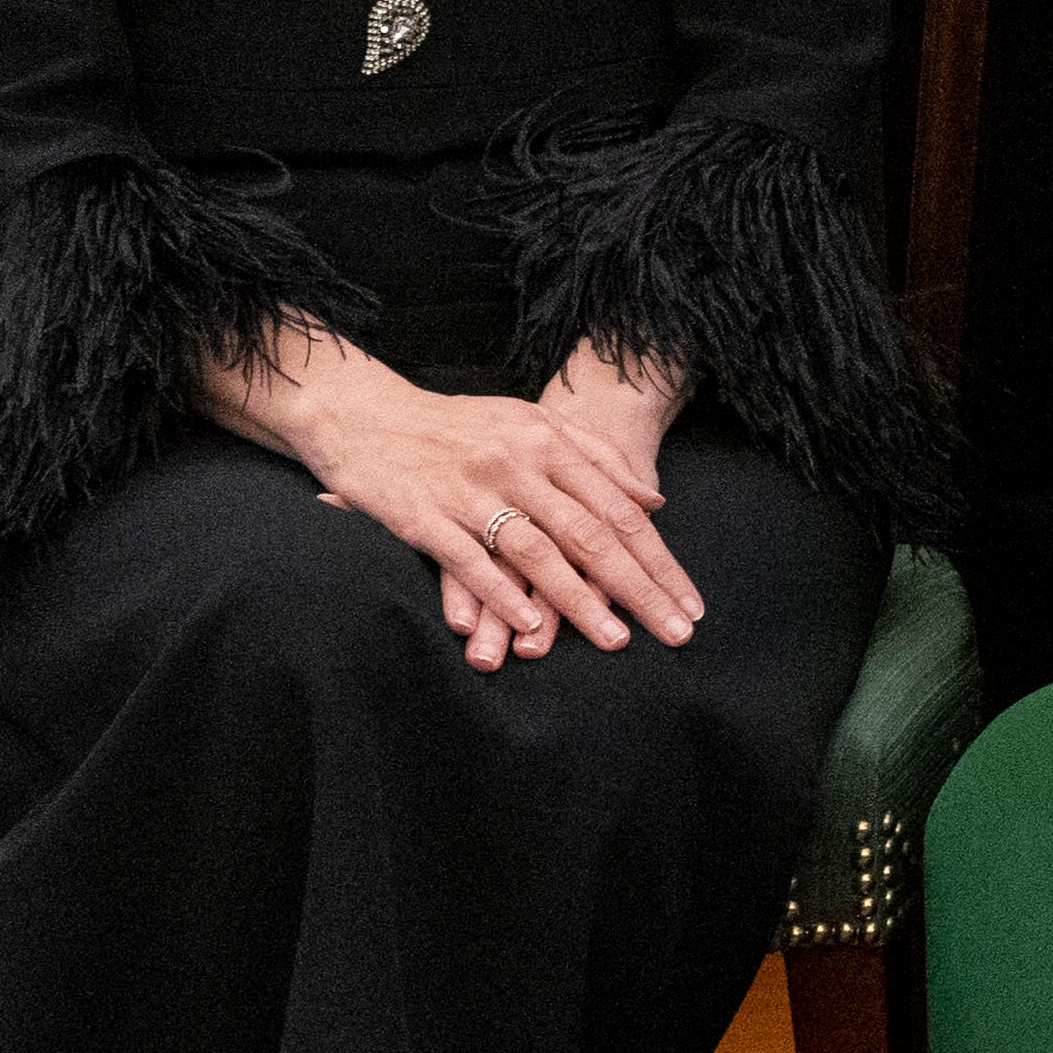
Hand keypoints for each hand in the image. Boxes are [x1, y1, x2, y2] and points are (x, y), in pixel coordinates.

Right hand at [225, 327, 701, 665]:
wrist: (363, 412)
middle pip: (589, 534)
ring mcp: (469, 490)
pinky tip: (528, 625)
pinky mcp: (422, 515)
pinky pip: (468, 560)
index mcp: (548, 440)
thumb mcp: (531, 422)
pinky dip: (499, 593)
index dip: (658, 559)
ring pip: (536, 552)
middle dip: (637, 588)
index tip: (689, 601)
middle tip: (675, 633)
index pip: (618, 508)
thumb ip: (594, 456)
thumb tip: (654, 501)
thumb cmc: (457, 425)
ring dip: (577, 600)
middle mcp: (516, 463)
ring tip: (616, 640)